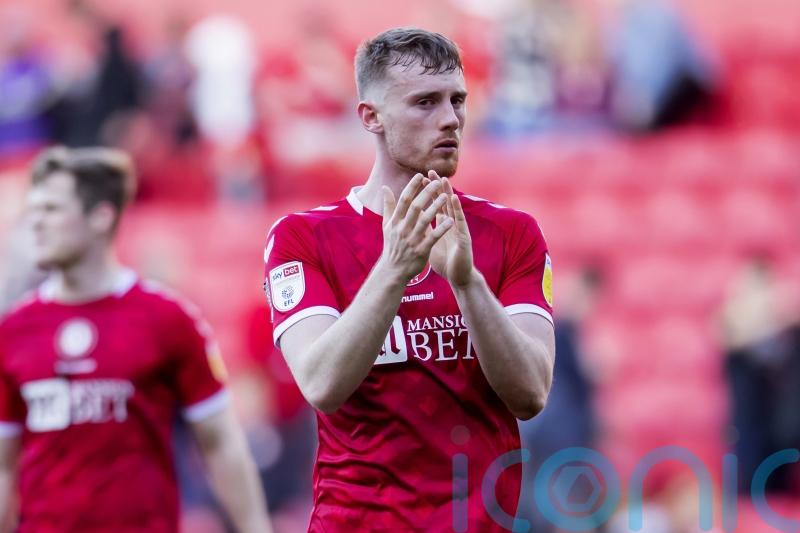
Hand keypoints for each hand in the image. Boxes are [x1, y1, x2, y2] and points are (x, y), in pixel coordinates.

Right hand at [378, 174, 453, 283]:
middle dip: (426, 193)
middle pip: (415, 207)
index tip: (420, 175)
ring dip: (435, 207)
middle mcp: (402, 229)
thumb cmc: (392, 245)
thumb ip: (388, 206)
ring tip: (445, 197)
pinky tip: (450, 220)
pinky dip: (441, 228)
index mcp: (395, 221)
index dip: (412, 187)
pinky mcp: (421, 250)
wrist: (393, 270)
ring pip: (424, 220)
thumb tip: (384, 187)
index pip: (403, 200)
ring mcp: (412, 240)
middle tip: (437, 182)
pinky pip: (433, 237)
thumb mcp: (387, 225)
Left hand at [429, 171, 474, 287]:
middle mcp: (450, 224)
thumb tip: (410, 224)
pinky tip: (454, 200)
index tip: (419, 179)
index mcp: (441, 225)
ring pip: (453, 208)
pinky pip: (460, 222)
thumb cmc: (445, 261)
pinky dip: (457, 210)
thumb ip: (422, 231)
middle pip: (443, 202)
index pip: (434, 204)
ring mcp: (458, 229)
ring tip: (444, 180)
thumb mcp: (430, 243)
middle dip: (437, 187)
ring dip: (449, 194)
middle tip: (431, 172)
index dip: (427, 192)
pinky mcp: (464, 237)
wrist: (458, 276)